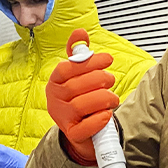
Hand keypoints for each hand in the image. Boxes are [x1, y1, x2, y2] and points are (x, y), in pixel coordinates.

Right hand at [46, 29, 119, 163]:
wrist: (82, 132)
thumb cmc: (81, 99)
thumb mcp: (77, 76)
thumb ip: (79, 55)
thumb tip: (80, 32)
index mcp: (54, 83)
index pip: (68, 68)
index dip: (89, 62)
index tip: (108, 59)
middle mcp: (54, 100)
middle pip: (76, 86)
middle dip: (100, 80)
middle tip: (111, 80)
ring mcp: (62, 118)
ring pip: (82, 105)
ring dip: (103, 98)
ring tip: (113, 98)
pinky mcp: (72, 134)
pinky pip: (85, 127)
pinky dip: (99, 120)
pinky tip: (106, 114)